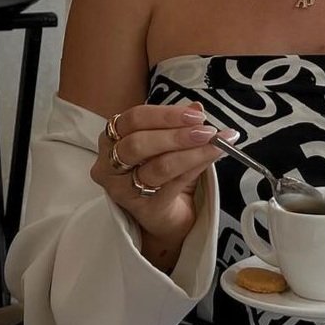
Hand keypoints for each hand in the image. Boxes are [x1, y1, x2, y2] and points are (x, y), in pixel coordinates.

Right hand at [91, 102, 234, 264]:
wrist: (166, 218)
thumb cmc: (161, 175)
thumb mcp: (169, 145)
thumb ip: (179, 125)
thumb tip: (196, 107)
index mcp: (112, 140)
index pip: (133, 119)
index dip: (165, 114)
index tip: (195, 115)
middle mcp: (110, 165)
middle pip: (138, 143)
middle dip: (176, 135)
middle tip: (206, 131)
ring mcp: (124, 190)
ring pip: (157, 166)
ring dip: (190, 152)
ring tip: (215, 144)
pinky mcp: (145, 209)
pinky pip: (173, 185)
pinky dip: (195, 169)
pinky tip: (212, 158)